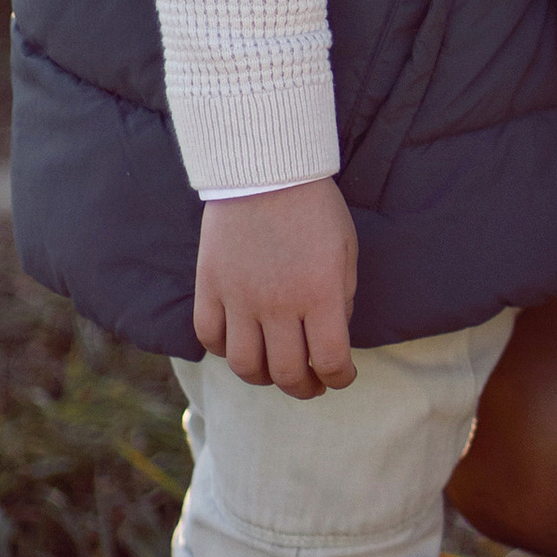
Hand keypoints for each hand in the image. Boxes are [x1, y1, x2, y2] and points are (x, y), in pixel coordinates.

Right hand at [192, 177, 359, 397]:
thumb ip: (341, 299)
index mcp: (320, 293)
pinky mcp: (211, 286)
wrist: (265, 168)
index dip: (341, 378)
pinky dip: (224, 350)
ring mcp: (240, 297)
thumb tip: (332, 337)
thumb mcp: (345, 250)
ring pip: (244, 365)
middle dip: (305, 388)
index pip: (331, 361)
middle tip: (312, 384)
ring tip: (275, 371)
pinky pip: (210, 336)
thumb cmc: (314, 207)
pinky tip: (241, 343)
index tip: (342, 376)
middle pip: (287, 373)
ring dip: (263, 378)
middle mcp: (278, 303)